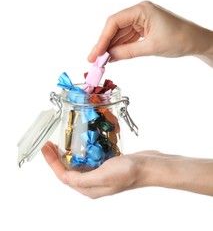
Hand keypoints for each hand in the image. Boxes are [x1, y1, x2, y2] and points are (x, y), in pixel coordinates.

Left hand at [42, 141, 156, 197]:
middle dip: (57, 157)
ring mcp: (100, 173)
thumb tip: (64, 179)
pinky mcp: (107, 164)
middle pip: (69, 169)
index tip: (46, 148)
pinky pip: (89, 158)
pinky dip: (82, 151)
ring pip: (78, 164)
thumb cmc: (129, 172)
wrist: (149, 166)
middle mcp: (93, 183)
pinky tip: (81, 143)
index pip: (64, 176)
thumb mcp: (103, 176)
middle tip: (51, 143)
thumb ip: (82, 179)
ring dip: (68, 153)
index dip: (52, 162)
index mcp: (90, 188)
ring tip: (62, 142)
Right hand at [88, 1, 212, 63]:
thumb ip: (128, 52)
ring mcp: (140, 21)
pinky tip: (112, 57)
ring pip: (119, 34)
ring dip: (110, 48)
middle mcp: (139, 13)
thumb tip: (109, 57)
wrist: (195, 41)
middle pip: (114, 28)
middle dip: (104, 44)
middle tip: (94, 60)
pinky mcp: (142, 29)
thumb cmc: (179, 39)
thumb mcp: (152, 47)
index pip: (114, 22)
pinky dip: (120, 48)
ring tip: (101, 61)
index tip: (96, 53)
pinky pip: (127, 39)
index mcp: (142, 10)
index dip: (103, 38)